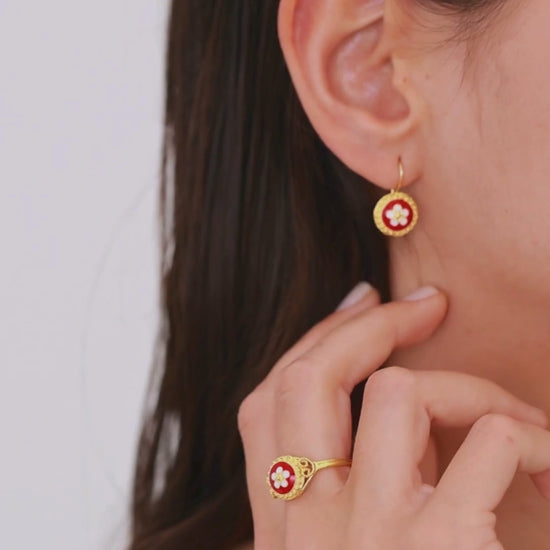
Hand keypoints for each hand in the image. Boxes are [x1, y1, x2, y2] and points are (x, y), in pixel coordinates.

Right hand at [238, 285, 549, 548]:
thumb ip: (340, 489)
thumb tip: (373, 405)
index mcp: (284, 528)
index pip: (268, 401)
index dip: (313, 341)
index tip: (361, 303)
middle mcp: (309, 526)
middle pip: (307, 377)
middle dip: (365, 325)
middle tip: (423, 305)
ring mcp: (371, 537)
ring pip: (394, 391)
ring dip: (463, 387)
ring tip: (508, 416)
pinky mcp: (440, 547)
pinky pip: (490, 439)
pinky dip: (526, 436)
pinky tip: (547, 465)